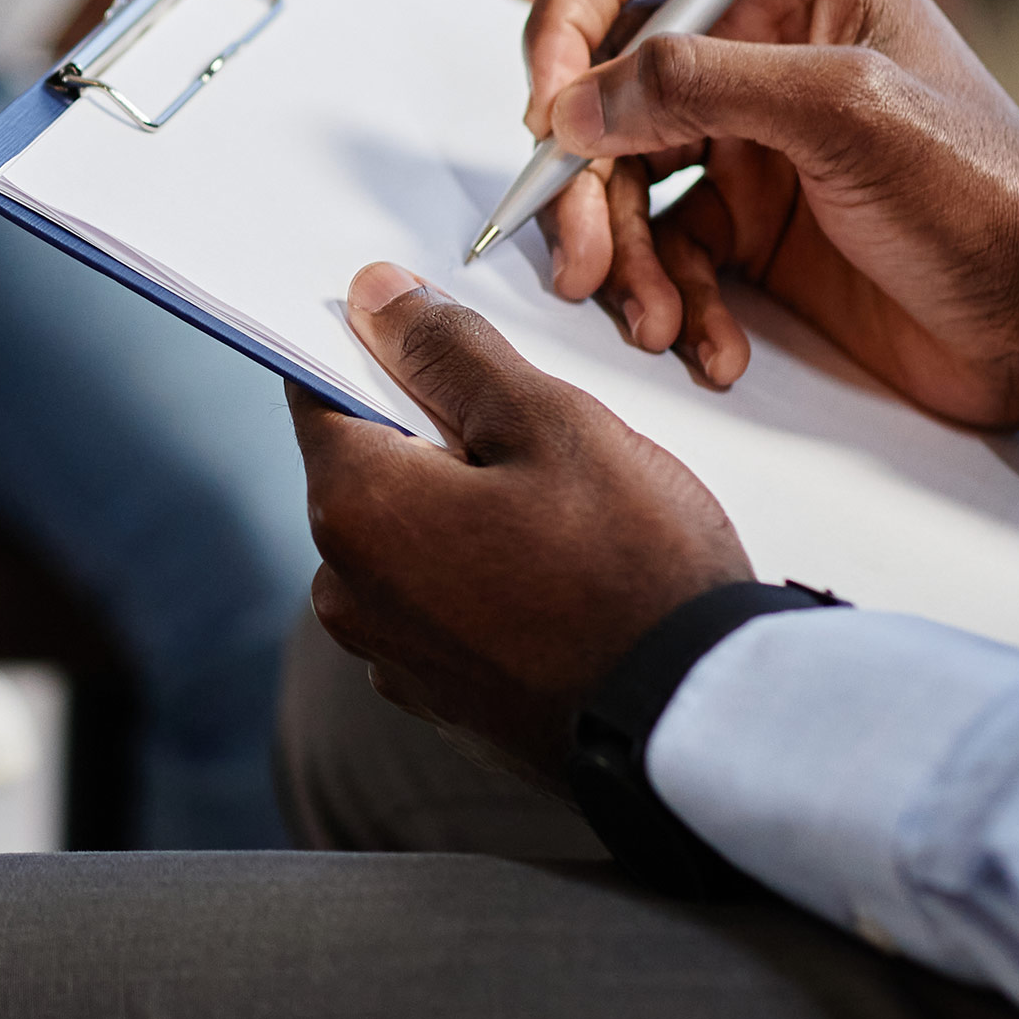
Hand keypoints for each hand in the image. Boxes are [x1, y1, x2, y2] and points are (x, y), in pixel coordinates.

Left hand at [295, 262, 751, 786]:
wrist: (696, 721)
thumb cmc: (632, 568)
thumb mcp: (549, 423)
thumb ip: (451, 352)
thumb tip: (375, 298)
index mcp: (355, 510)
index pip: (321, 393)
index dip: (380, 352)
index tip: (443, 343)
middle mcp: (348, 592)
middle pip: (371, 469)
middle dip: (439, 437)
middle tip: (541, 439)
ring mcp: (393, 657)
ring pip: (413, 540)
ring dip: (468, 511)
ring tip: (568, 518)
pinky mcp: (442, 701)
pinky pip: (444, 606)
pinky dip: (486, 579)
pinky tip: (564, 581)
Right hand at [525, 0, 1018, 427]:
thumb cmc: (981, 193)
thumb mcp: (843, 113)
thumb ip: (700, 85)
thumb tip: (574, 100)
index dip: (568, 17)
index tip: (552, 109)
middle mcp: (758, 41)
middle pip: (603, 80)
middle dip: (581, 176)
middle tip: (578, 256)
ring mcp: (746, 134)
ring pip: (618, 174)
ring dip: (619, 254)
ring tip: (653, 319)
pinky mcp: (747, 220)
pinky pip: (663, 248)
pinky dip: (672, 300)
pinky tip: (710, 346)